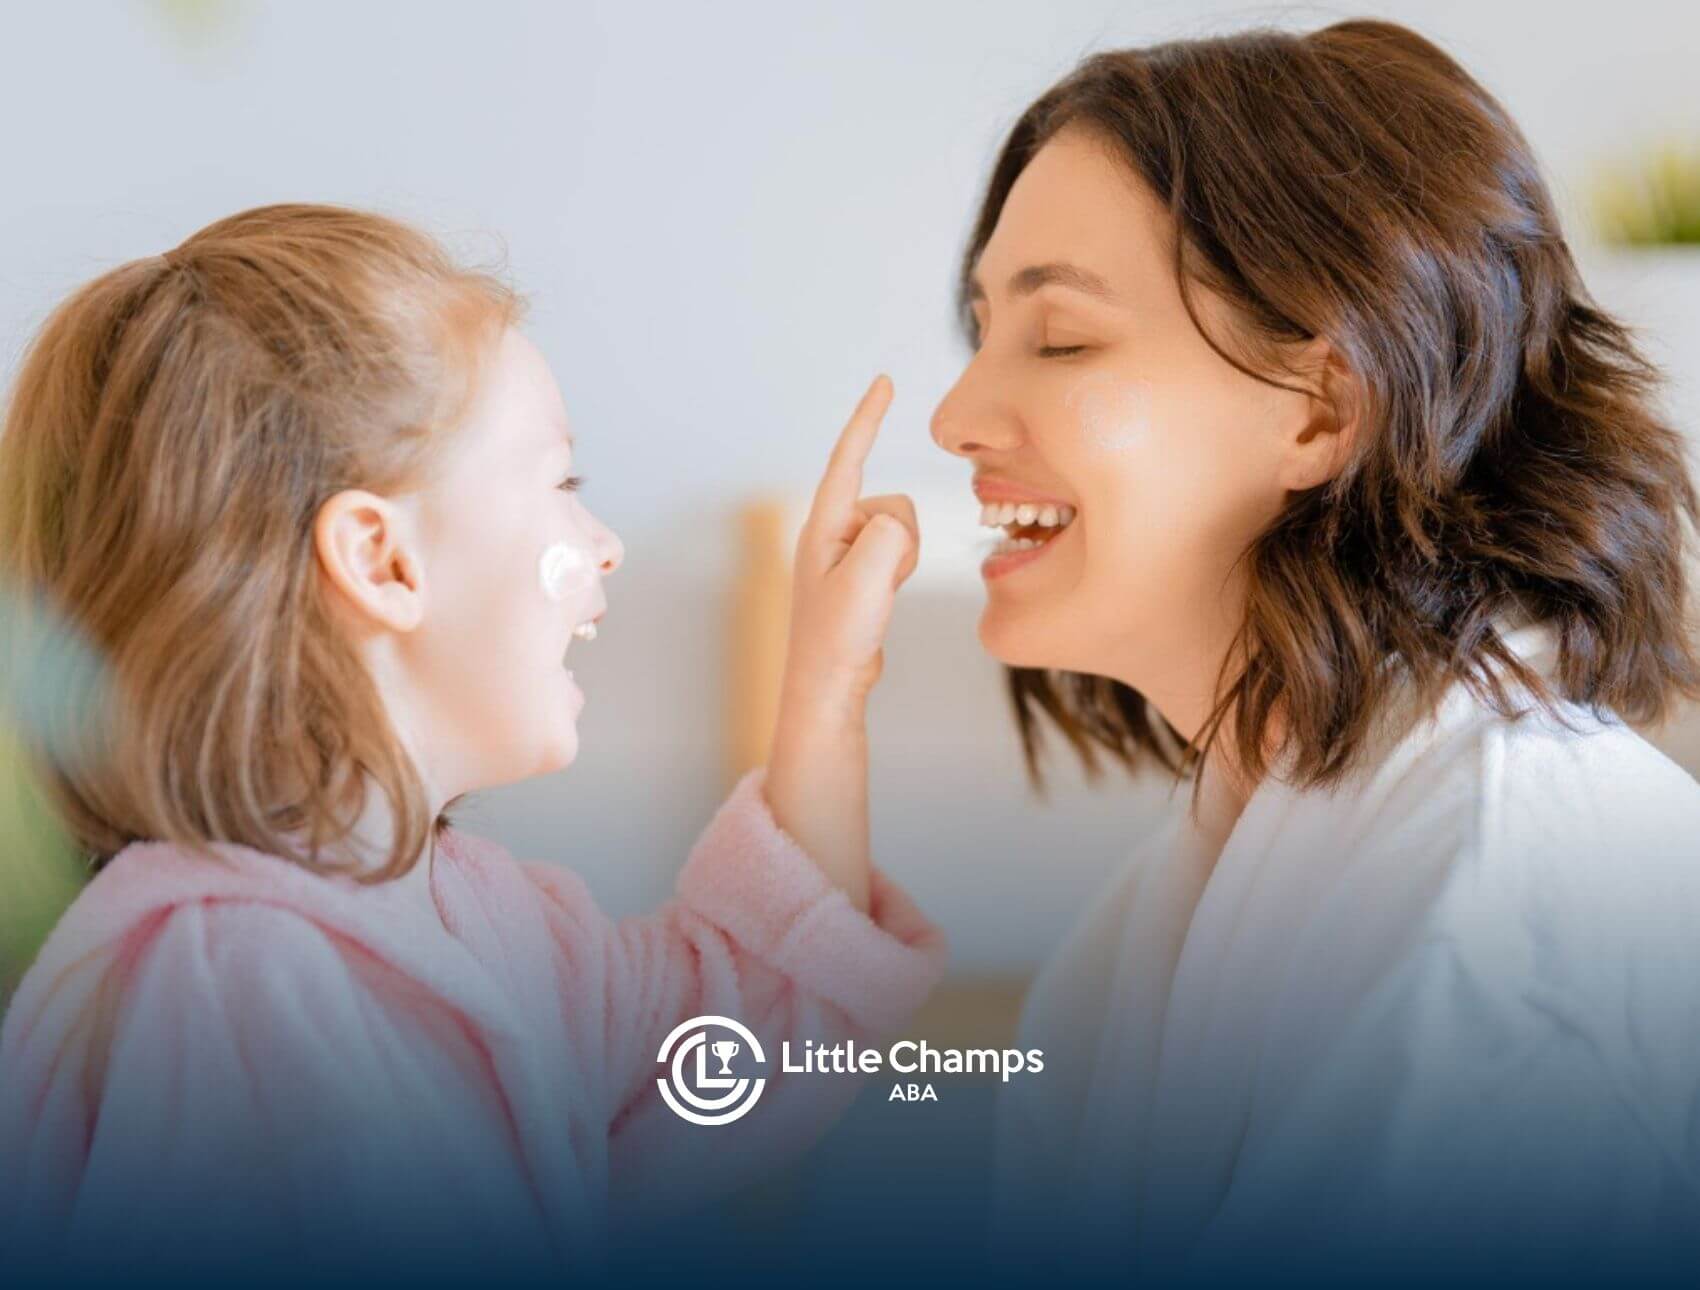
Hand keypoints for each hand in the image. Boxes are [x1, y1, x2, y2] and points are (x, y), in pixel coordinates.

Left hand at [782, 374, 918, 713]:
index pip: (848, 457)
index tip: (885, 382)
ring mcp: (847, 551)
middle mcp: (831, 530)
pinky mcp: (861, 570)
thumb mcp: (866, 579)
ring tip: (874, 596)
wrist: (829, 685)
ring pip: (904, 529)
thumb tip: (894, 521)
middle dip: (900, 541)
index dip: (868, 418)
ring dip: (902, 561)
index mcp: (821, 524)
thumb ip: (887, 534)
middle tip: (874, 585)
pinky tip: (876, 601)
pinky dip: (901, 571)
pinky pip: (901, 551)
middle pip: (893, 505)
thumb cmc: (838, 635)